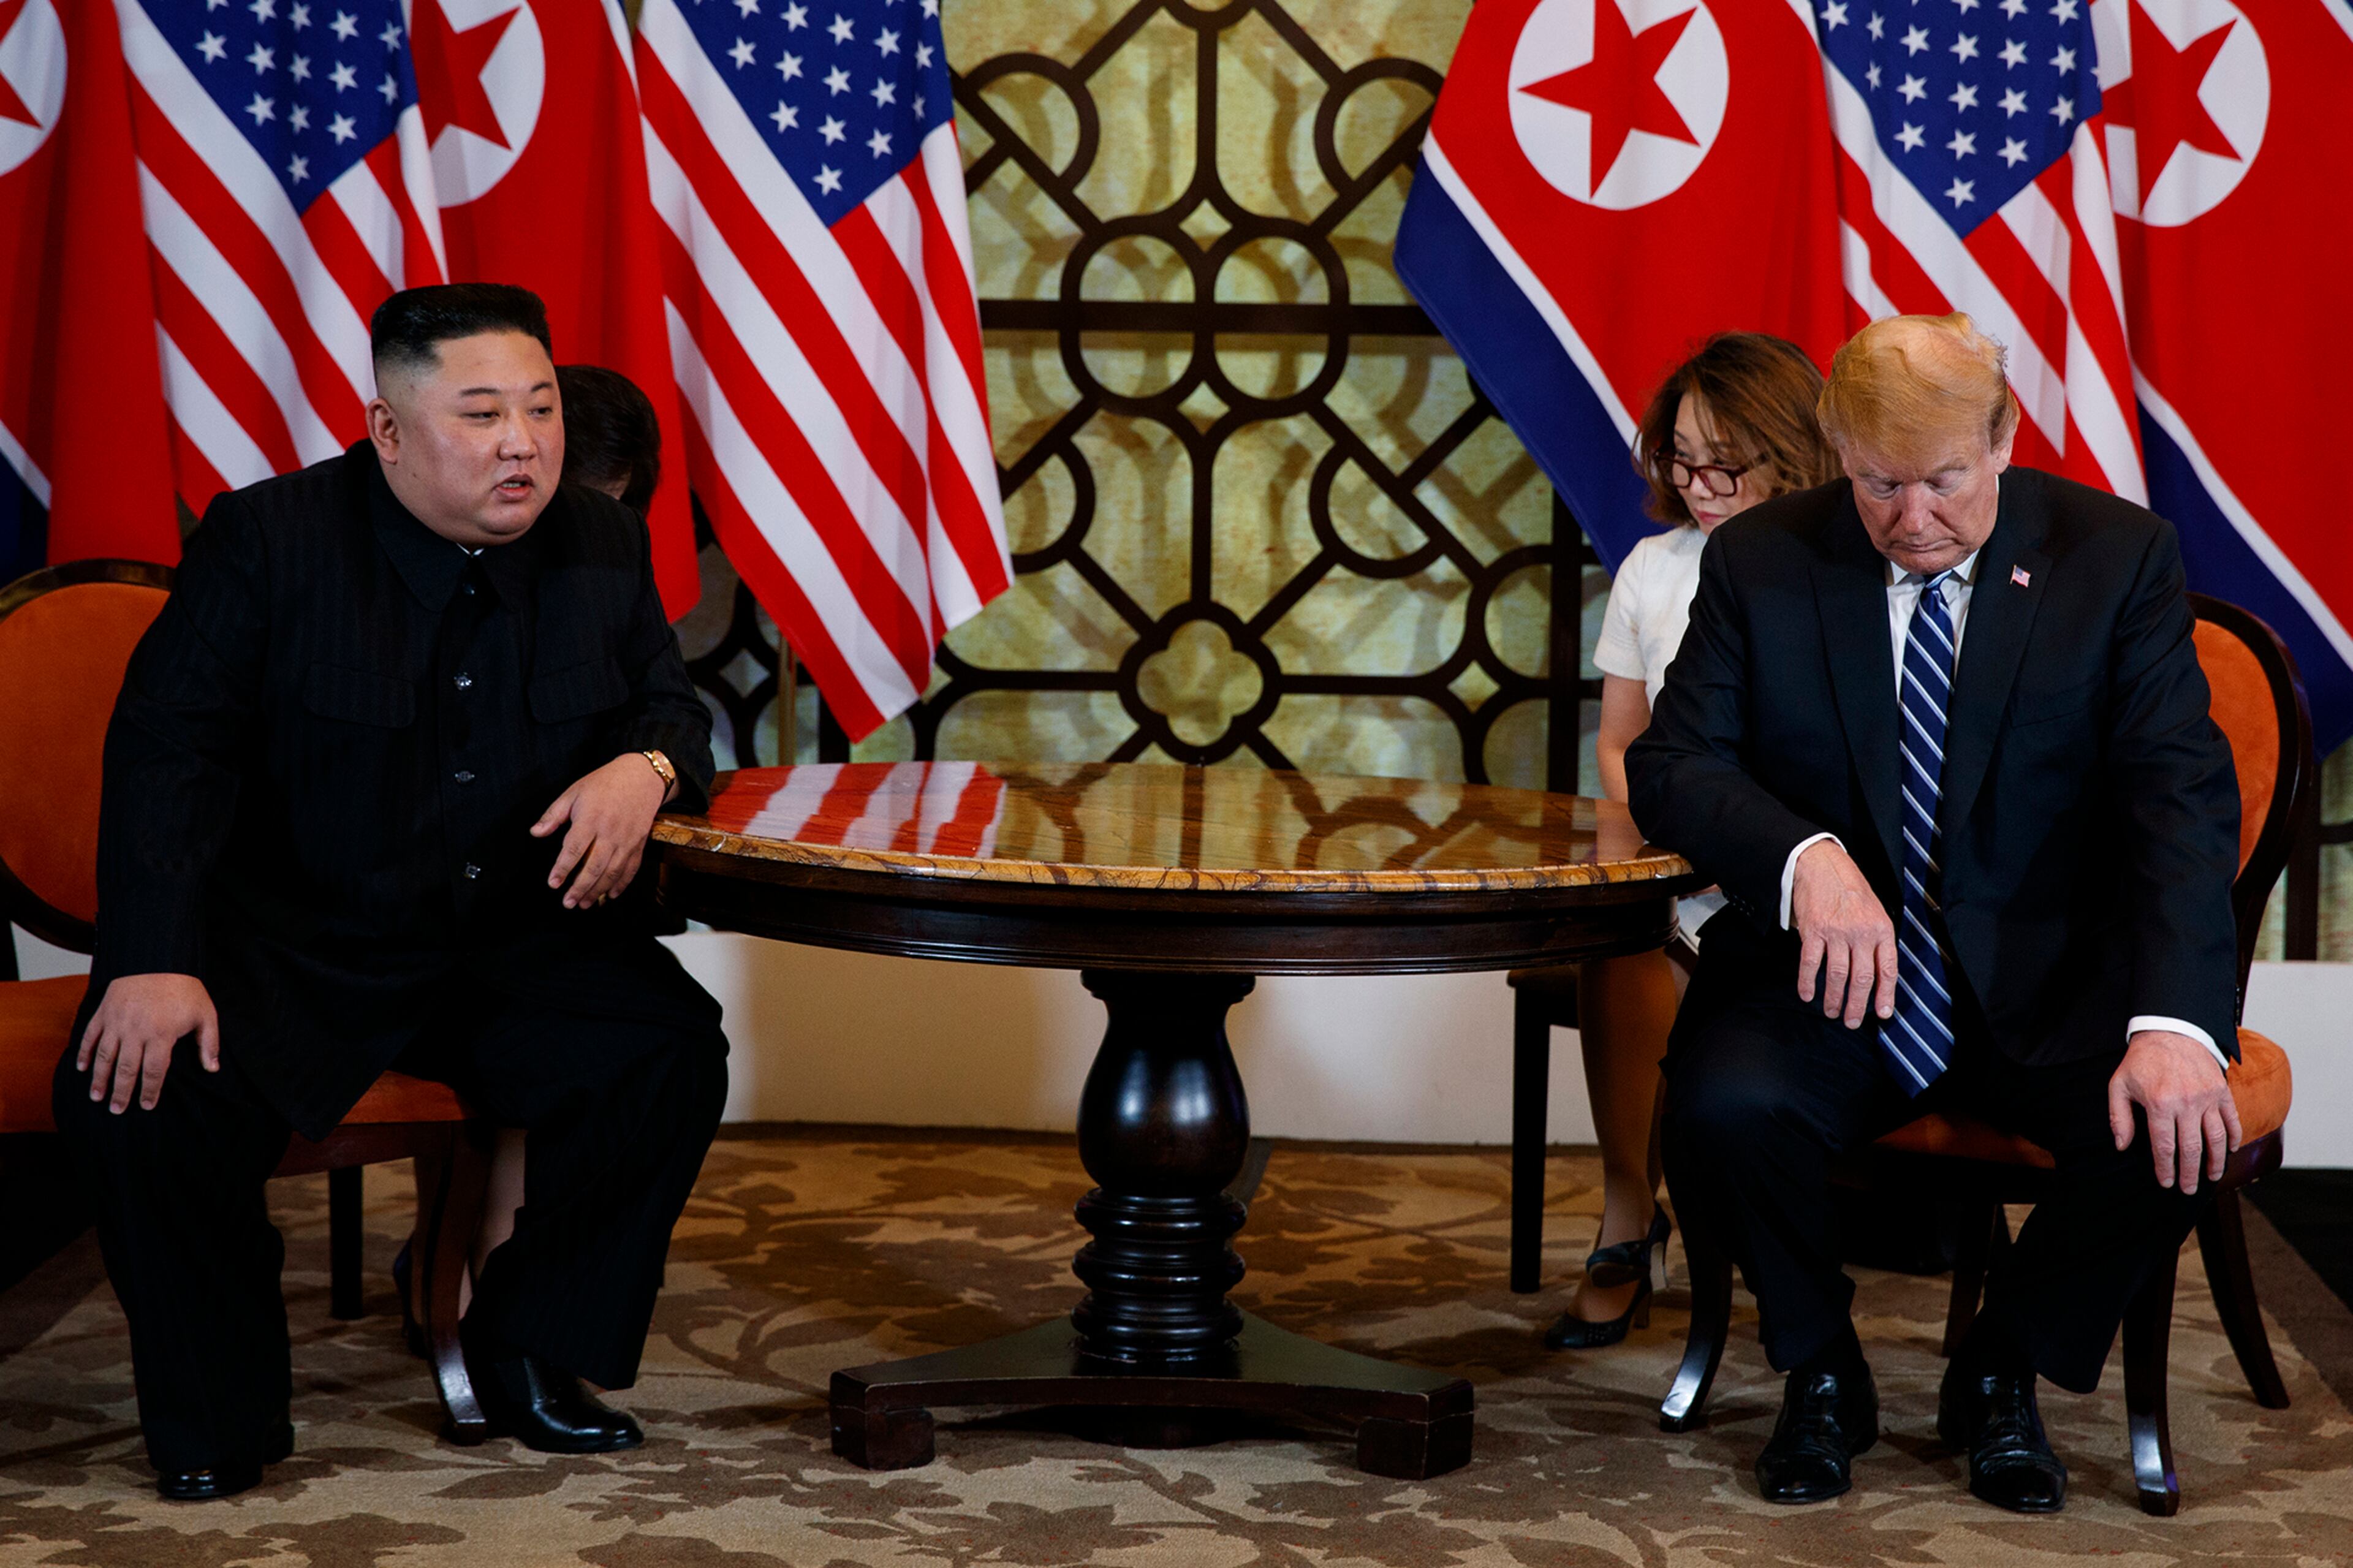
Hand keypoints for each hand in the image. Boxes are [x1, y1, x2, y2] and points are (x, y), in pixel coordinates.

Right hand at [77, 973, 219, 1113]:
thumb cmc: (185, 988)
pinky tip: (81, 1068)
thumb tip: (212, 1069)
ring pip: (104, 1057)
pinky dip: (84, 1053)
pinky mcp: (104, 1012)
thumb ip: (208, 1043)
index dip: (150, 1091)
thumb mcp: (205, 1014)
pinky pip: (90, 1036)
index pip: (154, 1072)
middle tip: (117, 1109)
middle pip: (126, 1070)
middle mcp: (136, 1032)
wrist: (158, 958)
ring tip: (96, 1096)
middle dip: (121, 1092)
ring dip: (99, 1079)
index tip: (147, 1105)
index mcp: (162, 1035)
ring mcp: (117, 1022)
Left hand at [531, 752, 671, 908]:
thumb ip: (554, 814)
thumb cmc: (604, 783)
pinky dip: (621, 884)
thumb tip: (535, 833)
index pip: (574, 850)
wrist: (642, 777)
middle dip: (579, 888)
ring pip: (612, 872)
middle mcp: (610, 833)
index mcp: (591, 819)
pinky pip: (631, 869)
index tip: (553, 884)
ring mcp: (627, 840)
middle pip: (594, 867)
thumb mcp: (574, 792)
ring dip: (598, 891)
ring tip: (585, 904)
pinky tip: (611, 895)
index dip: (562, 869)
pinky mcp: (639, 844)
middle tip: (567, 903)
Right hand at [1790, 839, 1896, 1028]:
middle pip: (1862, 979)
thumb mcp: (1874, 910)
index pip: (1887, 970)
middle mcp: (1861, 932)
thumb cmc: (1849, 888)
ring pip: (1837, 976)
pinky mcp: (1813, 930)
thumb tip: (1876, 972)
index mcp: (1881, 929)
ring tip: (1831, 1012)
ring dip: (1834, 999)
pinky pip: (1811, 964)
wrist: (1821, 864)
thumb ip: (1877, 938)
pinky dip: (1808, 983)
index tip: (1882, 1014)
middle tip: (1851, 1022)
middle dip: (1857, 1006)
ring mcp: (1836, 932)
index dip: (1885, 995)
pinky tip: (1807, 995)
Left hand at [2109, 1030, 2240, 1194]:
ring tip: (2212, 1177)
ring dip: (2216, 1162)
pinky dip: (2233, 1138)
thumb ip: (2119, 1117)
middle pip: (2191, 1148)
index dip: (2165, 1169)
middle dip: (2190, 1174)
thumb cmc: (2142, 1061)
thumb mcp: (2119, 1085)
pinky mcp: (2222, 1091)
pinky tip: (2229, 1150)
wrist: (2171, 1030)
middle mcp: (2186, 1103)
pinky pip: (2232, 1120)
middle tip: (2189, 1189)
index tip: (2166, 1183)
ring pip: (2216, 1138)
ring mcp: (2208, 1097)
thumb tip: (2121, 1146)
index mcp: (2160, 1104)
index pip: (2164, 1146)